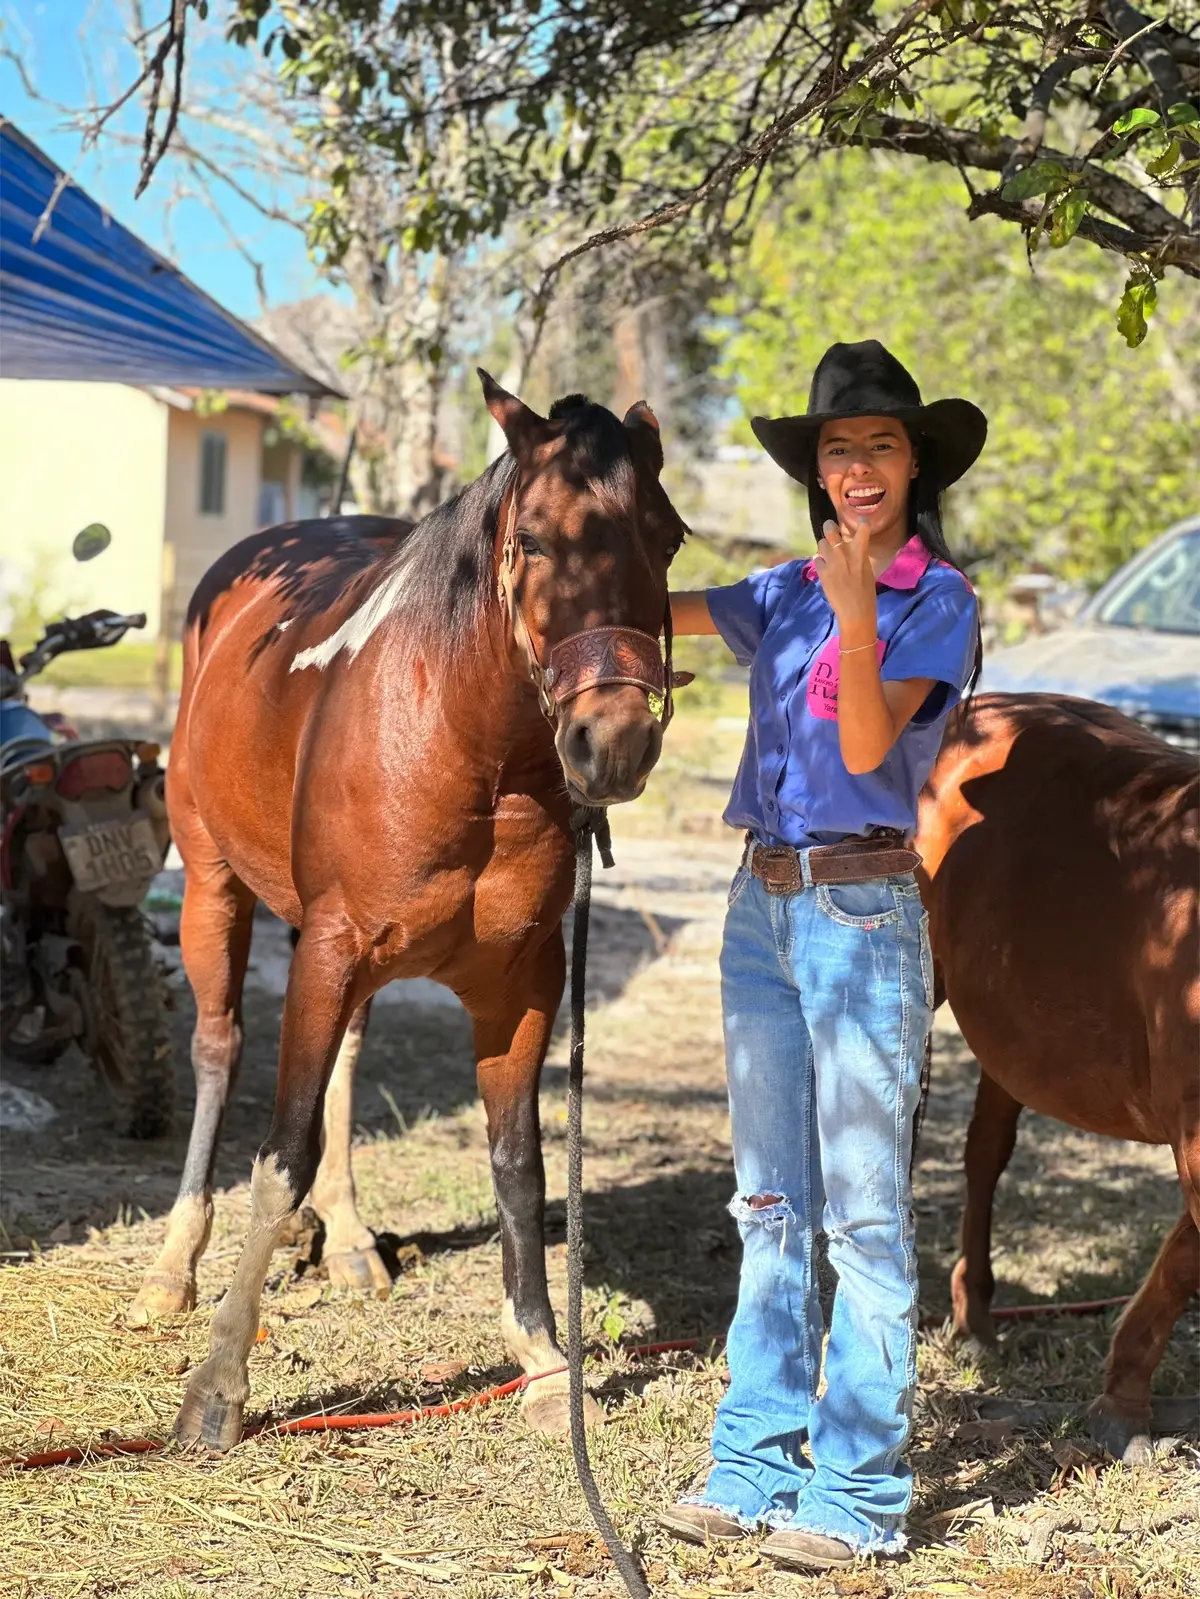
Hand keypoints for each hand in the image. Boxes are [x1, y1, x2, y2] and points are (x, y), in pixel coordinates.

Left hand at [813, 517, 876, 645]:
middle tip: (830, 529)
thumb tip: (849, 547)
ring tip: (829, 555)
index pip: (862, 529)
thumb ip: (858, 556)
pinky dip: (821, 563)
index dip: (861, 523)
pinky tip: (827, 569)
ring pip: (821, 544)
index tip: (861, 522)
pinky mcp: (822, 572)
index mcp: (860, 553)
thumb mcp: (867, 570)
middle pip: (830, 530)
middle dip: (829, 527)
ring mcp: (831, 562)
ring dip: (824, 547)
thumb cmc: (866, 593)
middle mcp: (844, 554)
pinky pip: (818, 560)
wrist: (855, 612)